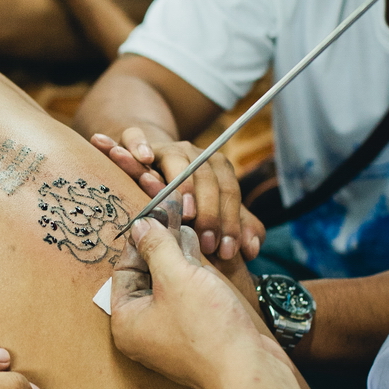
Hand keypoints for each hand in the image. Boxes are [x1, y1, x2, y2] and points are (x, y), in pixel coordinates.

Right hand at [88, 128, 264, 261]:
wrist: (149, 167)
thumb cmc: (184, 198)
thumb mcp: (212, 212)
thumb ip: (236, 226)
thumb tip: (252, 249)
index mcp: (216, 166)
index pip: (229, 191)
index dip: (230, 221)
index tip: (227, 251)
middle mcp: (193, 153)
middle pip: (206, 176)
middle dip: (209, 212)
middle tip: (207, 244)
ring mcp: (165, 147)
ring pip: (177, 159)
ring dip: (183, 186)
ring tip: (186, 214)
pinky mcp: (135, 143)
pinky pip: (135, 137)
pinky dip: (139, 145)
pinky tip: (145, 159)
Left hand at [110, 219, 285, 388]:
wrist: (251, 372)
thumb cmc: (208, 329)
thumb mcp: (177, 276)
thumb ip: (156, 247)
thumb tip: (141, 225)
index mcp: (126, 321)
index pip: (123, 270)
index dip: (139, 241)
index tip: (153, 217)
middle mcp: (143, 331)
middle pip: (145, 278)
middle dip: (160, 248)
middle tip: (172, 219)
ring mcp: (170, 335)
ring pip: (169, 286)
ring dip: (179, 259)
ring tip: (189, 232)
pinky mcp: (196, 336)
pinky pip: (187, 299)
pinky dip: (193, 277)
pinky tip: (204, 257)